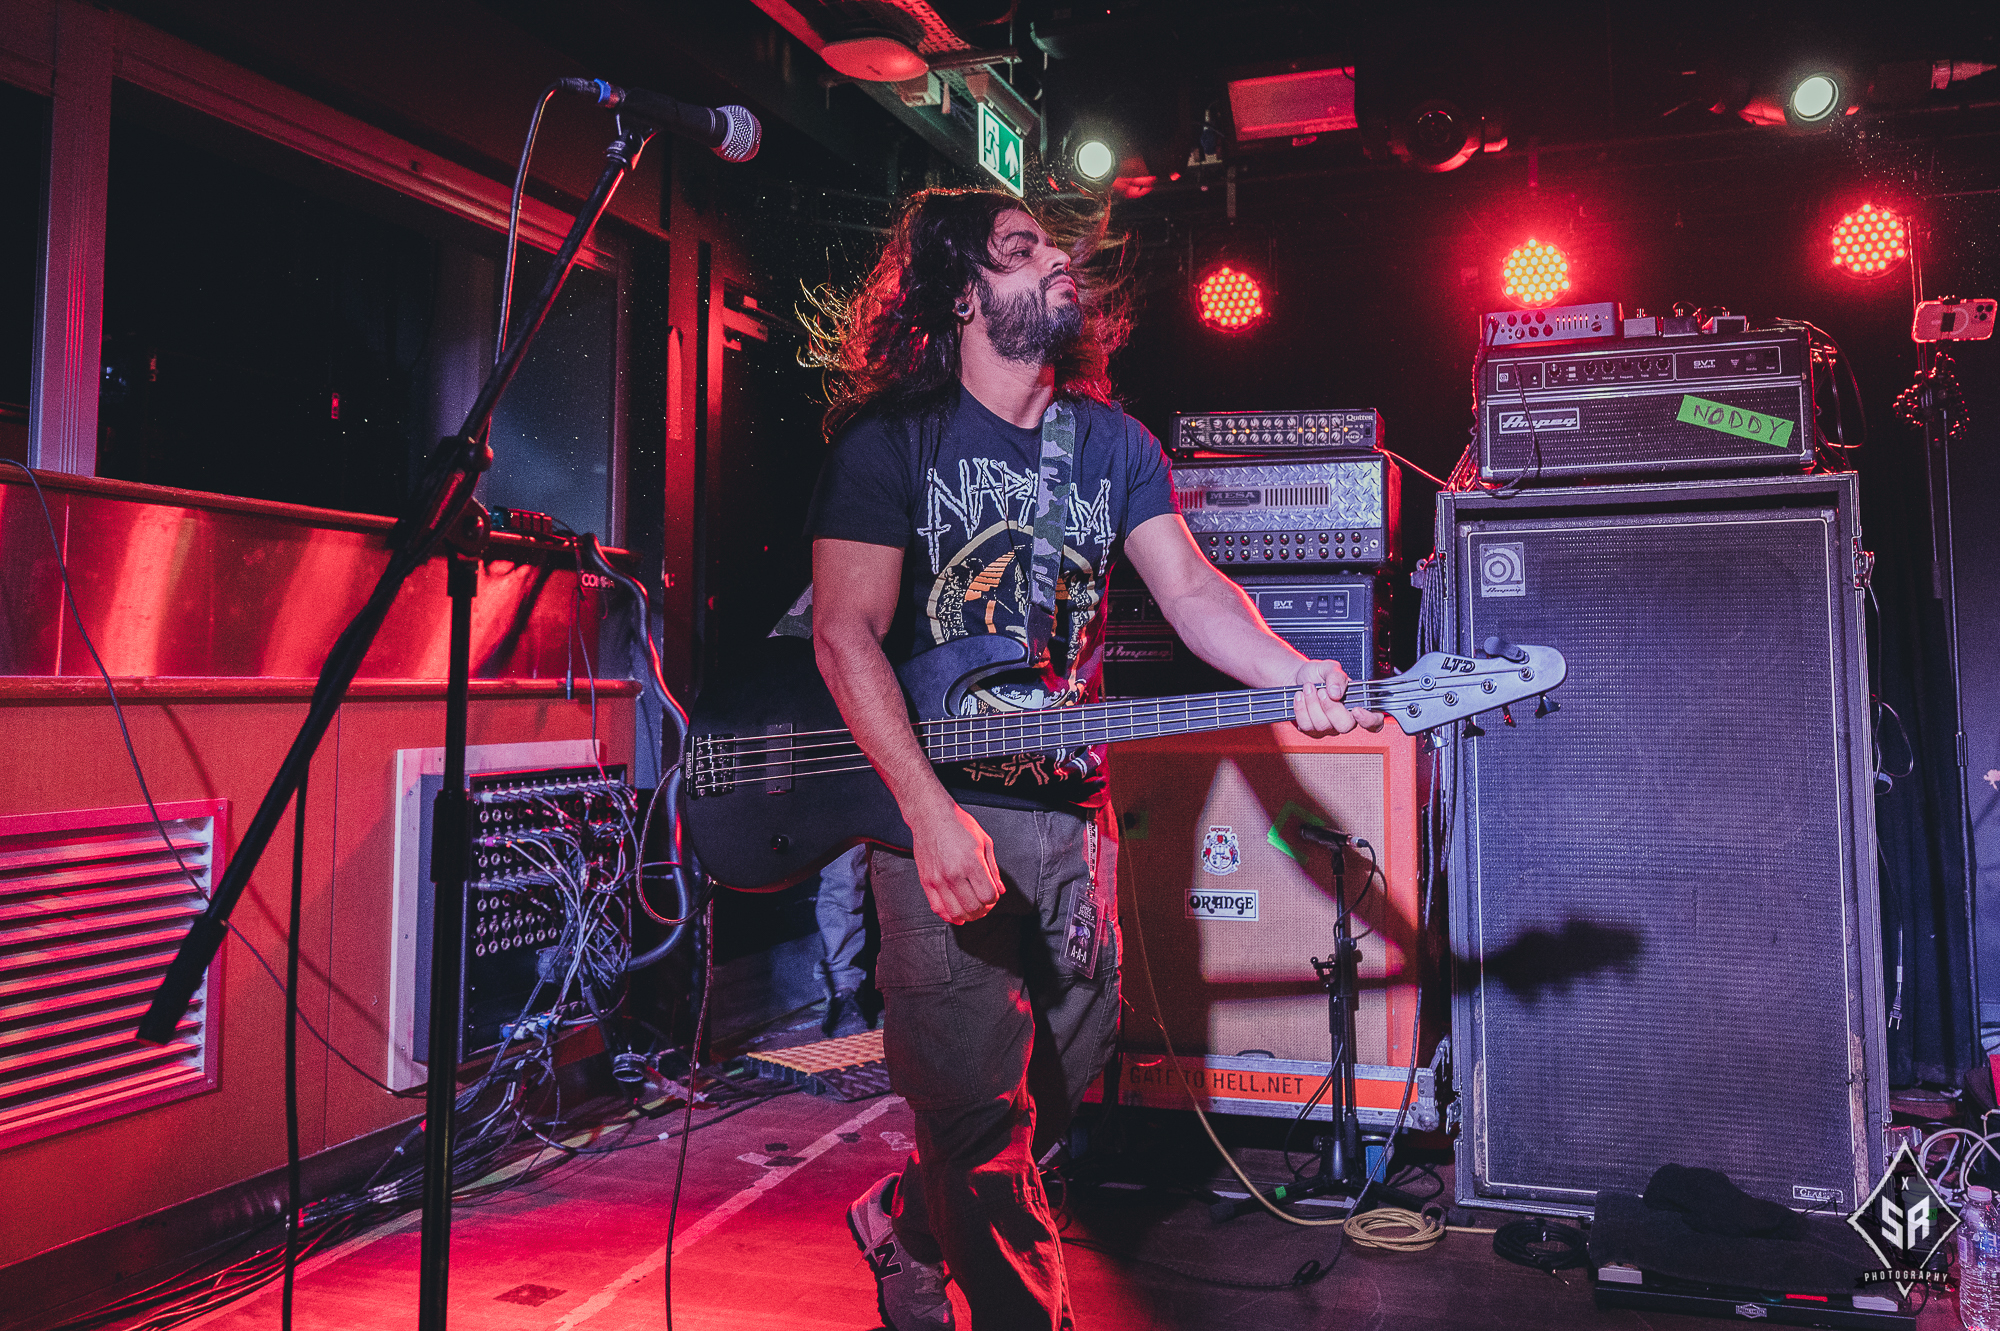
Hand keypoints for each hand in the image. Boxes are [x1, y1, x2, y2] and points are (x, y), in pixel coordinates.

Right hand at [909, 800, 1003, 924]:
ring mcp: (938, 879)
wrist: (931, 816)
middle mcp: (954, 873)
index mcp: (971, 863)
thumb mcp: (985, 842)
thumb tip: (1000, 890)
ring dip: (968, 916)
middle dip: (983, 910)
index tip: (993, 894)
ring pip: (956, 912)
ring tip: (972, 910)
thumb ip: (993, 869)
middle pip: (973, 907)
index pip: (988, 895)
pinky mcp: (926, 882)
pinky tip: (957, 914)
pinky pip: (938, 908)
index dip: (994, 899)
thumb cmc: (959, 825)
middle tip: (985, 905)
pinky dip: (949, 916)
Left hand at [1292, 659, 1383, 736]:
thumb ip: (1337, 676)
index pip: (1374, 722)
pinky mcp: (1311, 730)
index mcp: (1357, 704)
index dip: (1369, 720)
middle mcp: (1345, 719)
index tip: (1357, 710)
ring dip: (1312, 703)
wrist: (1296, 678)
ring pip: (1322, 725)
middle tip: (1322, 691)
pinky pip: (1306, 726)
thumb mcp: (1329, 668)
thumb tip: (1336, 692)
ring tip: (1308, 687)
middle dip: (1330, 707)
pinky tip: (1300, 697)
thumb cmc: (1317, 674)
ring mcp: (1328, 727)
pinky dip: (1300, 708)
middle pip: (1345, 726)